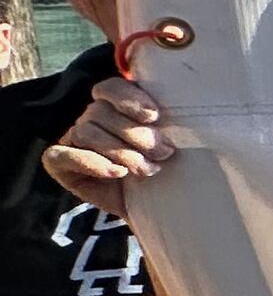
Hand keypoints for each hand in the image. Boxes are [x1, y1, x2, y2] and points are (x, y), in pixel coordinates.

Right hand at [44, 76, 172, 213]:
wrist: (153, 208)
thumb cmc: (166, 171)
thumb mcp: (173, 144)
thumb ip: (174, 124)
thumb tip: (190, 110)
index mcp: (116, 106)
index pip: (110, 88)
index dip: (128, 98)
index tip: (154, 116)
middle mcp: (91, 118)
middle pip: (101, 112)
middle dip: (135, 133)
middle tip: (164, 152)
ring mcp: (72, 139)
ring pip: (86, 131)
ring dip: (120, 151)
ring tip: (148, 170)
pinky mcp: (59, 163)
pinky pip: (63, 155)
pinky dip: (92, 163)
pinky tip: (117, 173)